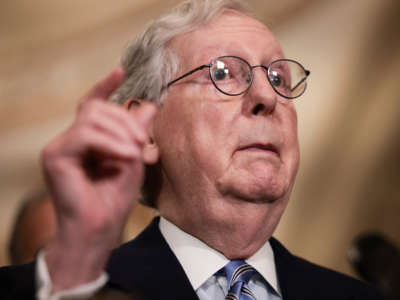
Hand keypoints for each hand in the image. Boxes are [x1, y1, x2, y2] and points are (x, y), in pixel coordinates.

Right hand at [41, 68, 156, 290]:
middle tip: (142, 143)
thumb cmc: (115, 198)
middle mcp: (71, 139)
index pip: (92, 104)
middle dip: (125, 120)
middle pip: (98, 108)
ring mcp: (60, 146)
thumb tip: (149, 105)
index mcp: (88, 140)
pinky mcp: (55, 155)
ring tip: (135, 152)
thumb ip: (138, 132)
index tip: (120, 71)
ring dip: (121, 132)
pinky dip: (111, 142)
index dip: (105, 86)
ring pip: (92, 117)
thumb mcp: (133, 158)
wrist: (100, 228)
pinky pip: (86, 134)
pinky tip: (127, 156)